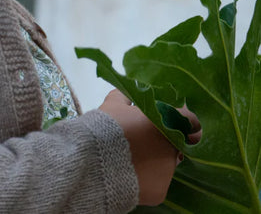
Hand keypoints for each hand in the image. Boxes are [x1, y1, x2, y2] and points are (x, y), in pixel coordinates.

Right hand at [99, 90, 177, 206]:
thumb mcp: (112, 104)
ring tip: (132, 159)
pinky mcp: (161, 191)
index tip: (172, 121)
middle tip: (143, 141)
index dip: (182, 119)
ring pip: (166, 164)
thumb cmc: (105, 128)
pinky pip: (156, 182)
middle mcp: (173, 147)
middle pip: (176, 143)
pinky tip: (129, 175)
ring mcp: (168, 171)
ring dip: (155, 160)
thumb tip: (127, 92)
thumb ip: (124, 96)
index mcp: (166, 122)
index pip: (189, 118)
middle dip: (164, 141)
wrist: (95, 162)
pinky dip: (146, 179)